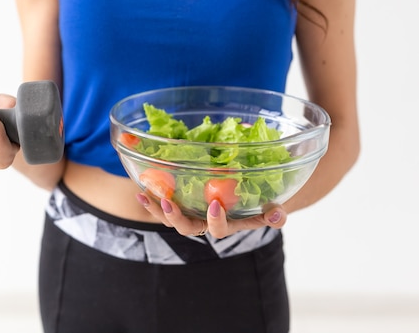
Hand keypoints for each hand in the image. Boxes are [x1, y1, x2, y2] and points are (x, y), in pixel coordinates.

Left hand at [135, 193, 286, 238]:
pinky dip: (151, 199)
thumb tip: (277, 216)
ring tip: (146, 196)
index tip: (214, 205)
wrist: (250, 193)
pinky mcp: (180, 205)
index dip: (217, 220)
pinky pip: (162, 207)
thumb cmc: (260, 198)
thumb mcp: (271, 205)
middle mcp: (207, 222)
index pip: (220, 228)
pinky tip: (141, 189)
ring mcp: (192, 215)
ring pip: (171, 219)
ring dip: (157, 210)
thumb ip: (275, 213)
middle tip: (168, 203)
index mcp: (228, 223)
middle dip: (177, 217)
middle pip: (189, 228)